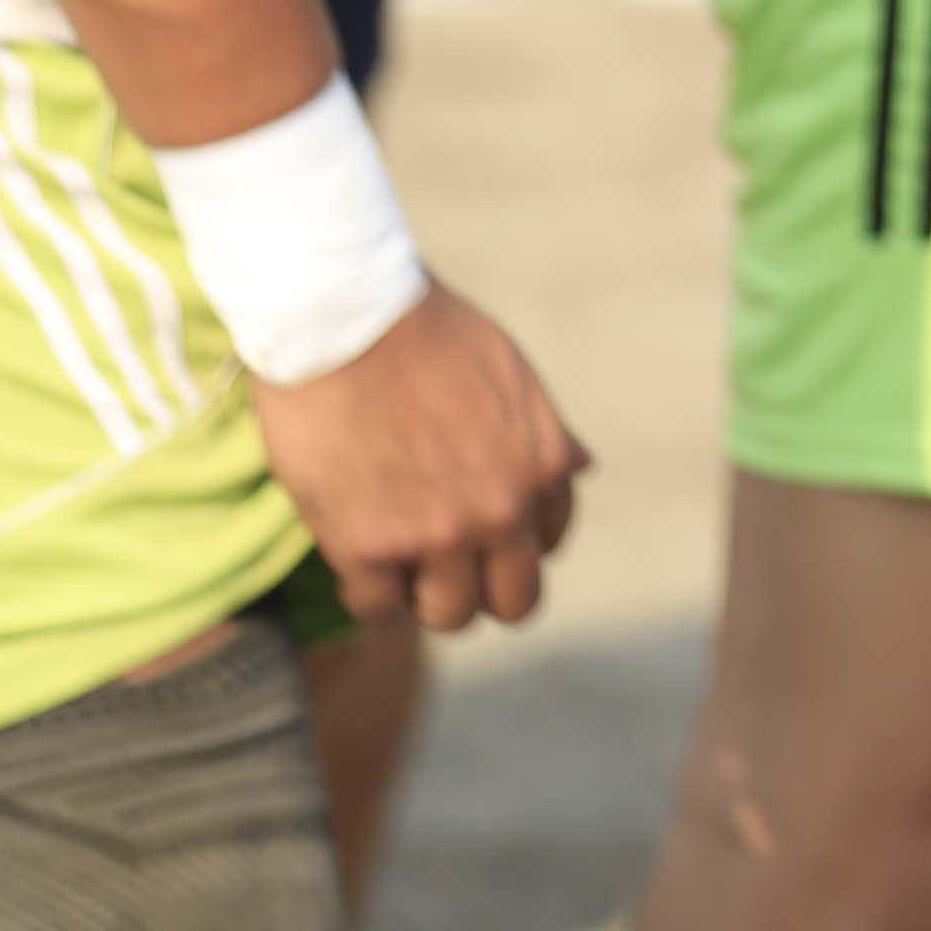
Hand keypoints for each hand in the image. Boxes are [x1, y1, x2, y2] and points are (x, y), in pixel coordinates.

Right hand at [246, 285, 584, 635]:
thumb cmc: (425, 332)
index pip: (547, 544)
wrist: (348, 316)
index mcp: (543, 465)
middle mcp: (502, 509)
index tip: (480, 532)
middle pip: (513, 602)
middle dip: (481, 587)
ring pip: (448, 614)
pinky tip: (356, 554)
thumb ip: (544, 434)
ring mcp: (438, 534)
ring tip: (395, 559)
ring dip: (424, 594)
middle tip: (442, 564)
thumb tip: (582, 467)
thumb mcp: (512, 375)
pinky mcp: (369, 548)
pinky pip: (379, 608)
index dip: (512, 543)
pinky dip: (368, 590)